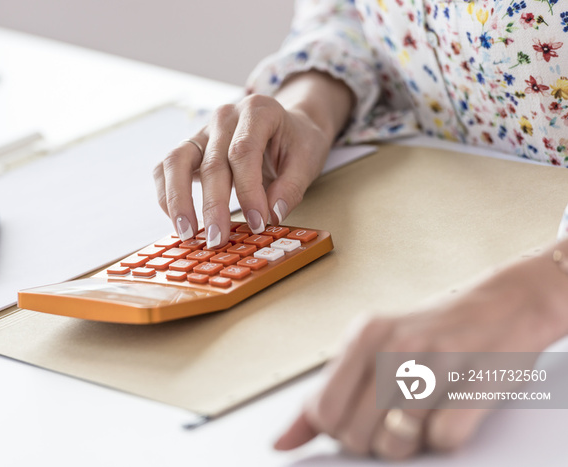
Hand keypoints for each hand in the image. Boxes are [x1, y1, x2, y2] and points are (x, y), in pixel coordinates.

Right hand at [154, 72, 352, 246]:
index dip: (249, 191)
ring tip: (187, 234)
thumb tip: (271, 216)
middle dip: (214, 206)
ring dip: (178, 201)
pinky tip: (178, 221)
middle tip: (217, 239)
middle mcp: (225, 116)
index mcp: (257, 110)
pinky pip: (166, 169)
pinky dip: (167, 195)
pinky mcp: (189, 147)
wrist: (285, 125)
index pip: (244, 151)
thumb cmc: (296, 141)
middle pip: (212, 162)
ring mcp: (202, 131)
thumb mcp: (307, 159)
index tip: (256, 224)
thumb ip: (291, 187)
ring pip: (176, 161)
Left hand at [274, 247, 567, 459]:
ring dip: (409, 443)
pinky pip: (442, 441)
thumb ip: (325, 397)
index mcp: (364, 335)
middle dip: (373, 441)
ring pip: (395, 443)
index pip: (323, 410)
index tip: (357, 420)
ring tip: (422, 414)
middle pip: (356, 434)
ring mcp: (435, 361)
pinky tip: (450, 408)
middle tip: (395, 419)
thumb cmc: (431, 335)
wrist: (502, 307)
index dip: (338, 429)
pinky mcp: (474, 381)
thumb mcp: (371, 352)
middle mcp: (394, 344)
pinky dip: (445, 436)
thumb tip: (281, 442)